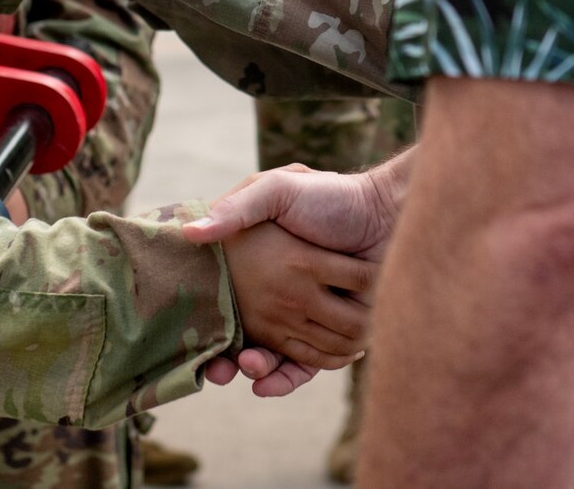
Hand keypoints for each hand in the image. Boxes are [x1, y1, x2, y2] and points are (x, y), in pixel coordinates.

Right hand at [191, 155, 413, 393]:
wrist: (383, 213)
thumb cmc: (328, 196)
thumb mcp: (275, 190)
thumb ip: (235, 209)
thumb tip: (190, 233)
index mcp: (261, 266)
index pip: (222, 306)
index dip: (208, 331)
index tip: (198, 346)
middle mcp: (280, 295)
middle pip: (247, 337)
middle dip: (232, 357)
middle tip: (220, 370)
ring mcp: (305, 315)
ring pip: (274, 358)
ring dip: (259, 370)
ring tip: (250, 366)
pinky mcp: (333, 331)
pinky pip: (307, 364)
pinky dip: (287, 378)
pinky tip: (270, 383)